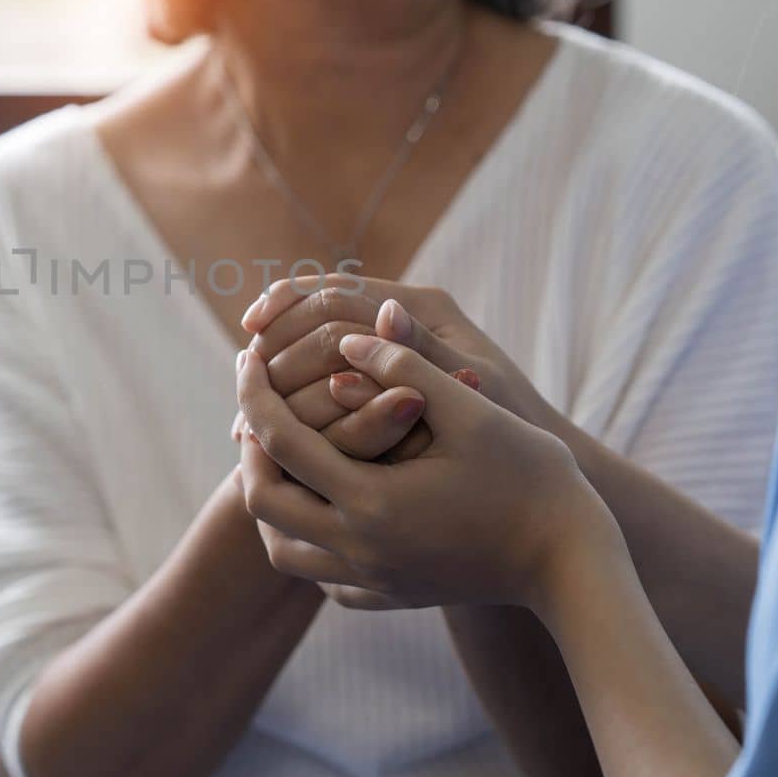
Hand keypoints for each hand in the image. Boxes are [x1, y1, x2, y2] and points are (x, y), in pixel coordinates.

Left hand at [234, 334, 618, 614]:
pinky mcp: (391, 596)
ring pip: (282, 548)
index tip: (249, 355)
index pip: (280, 440)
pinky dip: (306, 541)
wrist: (573, 563)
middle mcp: (360, 550)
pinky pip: (322, 579)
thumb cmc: (533, 478)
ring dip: (270, 497)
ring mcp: (373, 580)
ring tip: (279, 452)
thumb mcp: (474, 410)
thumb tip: (349, 337)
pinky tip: (322, 507)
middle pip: (263, 501)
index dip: (255, 391)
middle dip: (250, 446)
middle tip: (257, 403)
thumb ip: (408, 367)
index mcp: (372, 501)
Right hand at [239, 274, 558, 431]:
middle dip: (275, 344)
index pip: (340, 288)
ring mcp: (389, 355)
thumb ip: (424, 359)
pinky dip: (292, 408)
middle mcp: (402, 321)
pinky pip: (321, 388)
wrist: (536, 489)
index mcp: (424, 309)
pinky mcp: (379, 390)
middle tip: (241, 378)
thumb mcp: (475, 399)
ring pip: (311, 352)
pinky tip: (268, 437)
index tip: (250, 334)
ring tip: (246, 417)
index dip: (288, 304)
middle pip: (316, 314)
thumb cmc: (517, 444)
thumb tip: (378, 319)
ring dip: (276, 378)